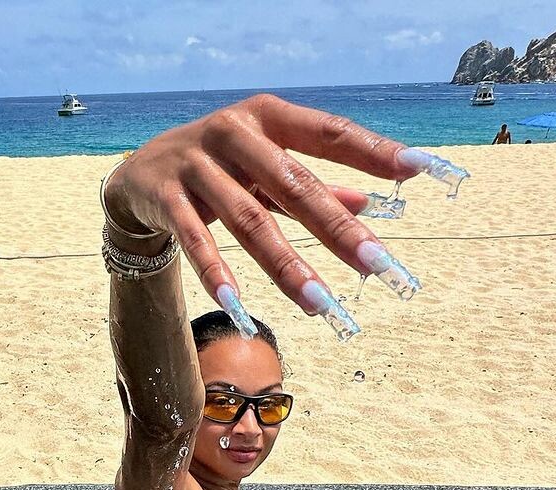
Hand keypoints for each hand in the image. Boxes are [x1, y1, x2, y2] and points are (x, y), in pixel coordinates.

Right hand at [102, 94, 456, 330]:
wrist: (134, 173)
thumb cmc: (214, 168)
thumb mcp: (262, 169)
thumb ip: (310, 185)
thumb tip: (367, 205)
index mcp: (266, 116)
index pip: (330, 133)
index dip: (374, 152)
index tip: (421, 172)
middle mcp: (234, 133)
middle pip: (294, 185)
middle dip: (338, 229)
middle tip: (378, 266)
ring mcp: (196, 164)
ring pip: (249, 221)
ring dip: (287, 267)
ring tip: (322, 305)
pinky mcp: (164, 197)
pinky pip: (196, 241)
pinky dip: (218, 273)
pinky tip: (240, 307)